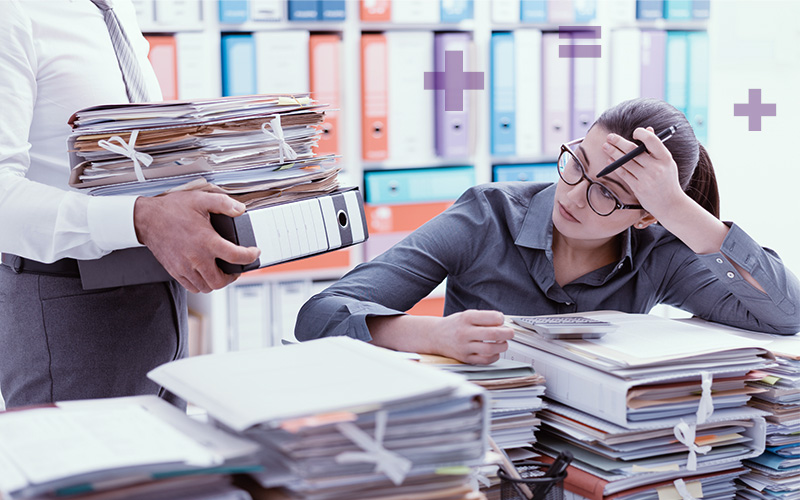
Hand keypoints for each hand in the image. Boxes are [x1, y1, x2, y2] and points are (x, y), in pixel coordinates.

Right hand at [134, 191, 260, 293]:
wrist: (146, 218)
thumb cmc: (172, 209)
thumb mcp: (201, 199)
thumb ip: (224, 204)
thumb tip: (240, 210)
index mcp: (207, 242)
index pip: (236, 257)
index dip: (250, 257)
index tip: (254, 253)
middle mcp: (196, 258)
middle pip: (221, 281)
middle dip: (233, 276)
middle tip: (236, 268)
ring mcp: (185, 267)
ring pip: (207, 287)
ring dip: (218, 282)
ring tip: (221, 272)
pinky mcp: (175, 271)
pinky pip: (193, 287)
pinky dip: (202, 284)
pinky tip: (205, 274)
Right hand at [432, 310, 514, 364]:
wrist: (435, 336)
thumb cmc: (454, 325)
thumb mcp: (466, 315)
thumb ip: (483, 318)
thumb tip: (502, 323)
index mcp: (466, 318)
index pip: (491, 317)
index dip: (501, 319)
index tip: (501, 320)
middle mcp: (464, 332)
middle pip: (492, 334)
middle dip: (507, 333)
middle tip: (510, 333)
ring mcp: (464, 347)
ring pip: (490, 349)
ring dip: (502, 346)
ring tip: (503, 343)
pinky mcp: (465, 358)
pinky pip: (485, 360)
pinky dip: (494, 356)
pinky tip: (494, 352)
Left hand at [602, 127, 688, 218]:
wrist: (671, 205)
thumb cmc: (667, 181)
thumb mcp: (667, 163)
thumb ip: (656, 147)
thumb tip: (647, 129)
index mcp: (666, 158)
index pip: (652, 141)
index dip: (642, 134)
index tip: (634, 132)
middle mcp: (656, 168)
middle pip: (633, 151)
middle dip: (618, 142)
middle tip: (609, 137)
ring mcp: (646, 178)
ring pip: (625, 162)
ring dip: (613, 153)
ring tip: (605, 147)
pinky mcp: (638, 188)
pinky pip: (623, 174)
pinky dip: (615, 166)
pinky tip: (609, 161)